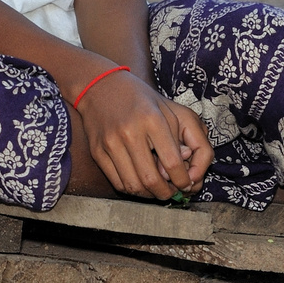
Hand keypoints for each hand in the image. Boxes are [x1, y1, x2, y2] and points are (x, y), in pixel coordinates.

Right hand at [77, 71, 214, 199]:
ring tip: (157, 190)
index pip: (172, 162)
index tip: (186, 184)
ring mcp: (110, 143)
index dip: (182, 180)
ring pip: (133, 186)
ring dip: (149, 195)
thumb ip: (181, 140)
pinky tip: (140, 184)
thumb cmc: (141, 99)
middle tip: (172, 193)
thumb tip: (185, 172)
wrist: (101, 87)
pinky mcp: (97, 152)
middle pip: (151, 180)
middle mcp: (130, 132)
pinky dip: (132, 189)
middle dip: (166, 193)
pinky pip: (117, 182)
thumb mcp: (168, 110)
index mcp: (152, 120)